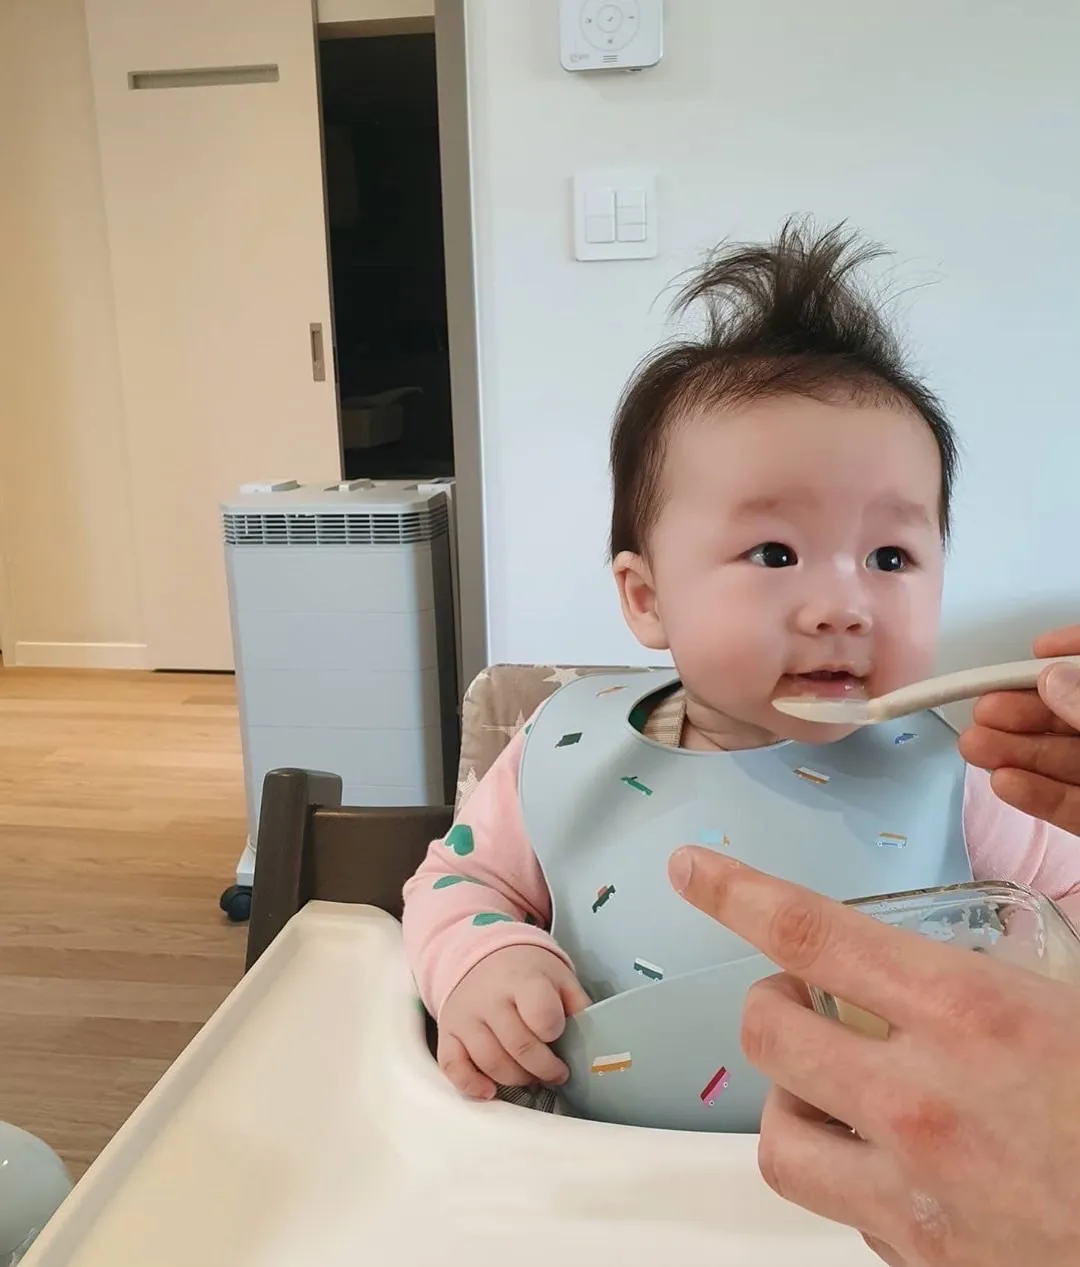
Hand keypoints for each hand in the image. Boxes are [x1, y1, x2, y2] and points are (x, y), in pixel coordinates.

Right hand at [437, 945, 590, 1100]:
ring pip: (490, 1061)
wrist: (481, 955)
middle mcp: (490, 998)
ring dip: (517, 1079)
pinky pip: (453, 1066)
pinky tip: (489, 1092)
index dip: (554, 1031)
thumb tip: (594, 1043)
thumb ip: (578, 1005)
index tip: (560, 1035)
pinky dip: (470, 1084)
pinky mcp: (447, 1032)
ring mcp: (465, 1016)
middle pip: (518, 1046)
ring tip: (531, 1076)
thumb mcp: (558, 976)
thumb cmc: (527, 972)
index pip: (541, 1014)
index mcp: (522, 979)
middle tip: (555, 1072)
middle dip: (543, 1068)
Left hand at [668, 846, 1079, 1266]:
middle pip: (769, 1030)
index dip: (736, 892)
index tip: (692, 870)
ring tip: (833, 1084)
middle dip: (773, 1001)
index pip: (813, 932)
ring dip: (791, 1097)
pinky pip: (835, 1206)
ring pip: (776, 1133)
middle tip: (808, 998)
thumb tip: (945, 960)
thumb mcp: (1074, 1010)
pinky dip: (843, 1172)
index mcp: (971, 1013)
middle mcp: (922, 1098)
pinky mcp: (919, 1257)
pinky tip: (891, 1159)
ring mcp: (913, 1188)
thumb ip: (993, 978)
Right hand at [958, 624, 1079, 833]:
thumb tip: (1050, 677)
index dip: (1071, 650)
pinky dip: (1039, 797)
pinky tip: (1004, 784)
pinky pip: (1073, 806)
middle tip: (982, 711)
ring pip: (1067, 760)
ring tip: (972, 748)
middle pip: (1074, 714)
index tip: (1036, 648)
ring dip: (1018, 752)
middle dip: (1026, 710)